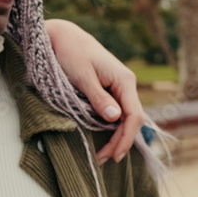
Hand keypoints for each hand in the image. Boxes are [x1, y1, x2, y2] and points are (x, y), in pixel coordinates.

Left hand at [45, 19, 142, 163]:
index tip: (114, 155)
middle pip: (132, 119)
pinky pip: (116, 113)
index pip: (134, 115)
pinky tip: (104, 138)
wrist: (62, 37)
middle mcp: (126, 84)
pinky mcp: (109, 90)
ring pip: (125, 118)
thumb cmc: (71, 53)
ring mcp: (119, 88)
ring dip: (116, 137)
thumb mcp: (83, 76)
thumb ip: (98, 98)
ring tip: (102, 154)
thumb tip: (115, 119)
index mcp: (124, 80)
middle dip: (121, 141)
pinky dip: (111, 128)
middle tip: (104, 159)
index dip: (127, 137)